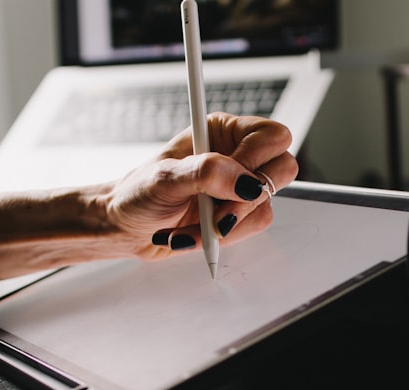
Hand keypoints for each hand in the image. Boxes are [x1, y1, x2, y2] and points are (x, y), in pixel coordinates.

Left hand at [101, 112, 297, 260]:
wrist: (126, 227)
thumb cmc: (137, 194)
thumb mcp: (165, 178)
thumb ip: (207, 173)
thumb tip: (245, 182)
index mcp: (222, 132)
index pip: (270, 136)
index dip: (256, 159)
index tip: (229, 180)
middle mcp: (237, 156)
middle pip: (283, 168)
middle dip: (248, 198)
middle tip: (218, 210)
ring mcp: (240, 188)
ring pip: (266, 205)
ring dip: (227, 224)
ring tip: (192, 226)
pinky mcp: (238, 215)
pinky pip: (252, 228)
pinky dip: (223, 238)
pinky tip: (195, 234)